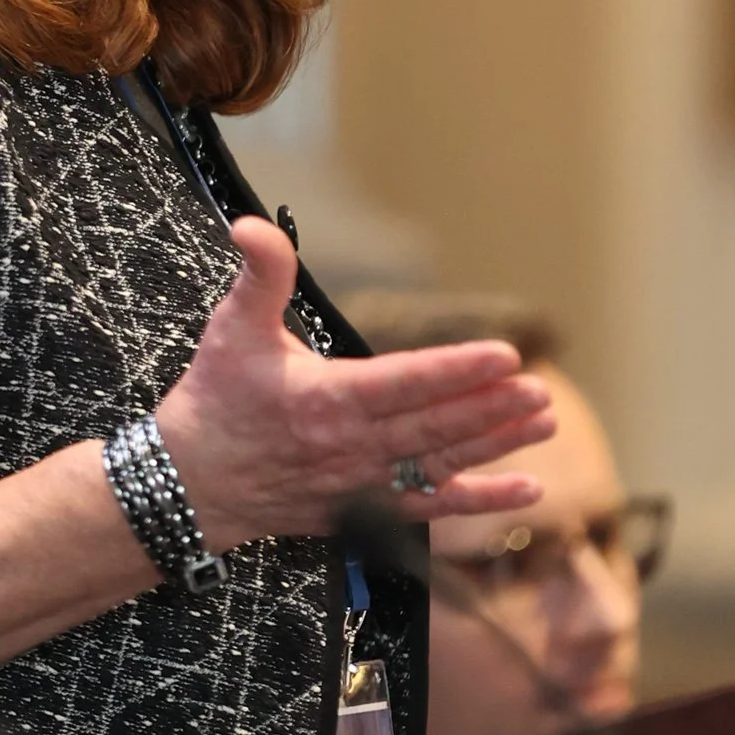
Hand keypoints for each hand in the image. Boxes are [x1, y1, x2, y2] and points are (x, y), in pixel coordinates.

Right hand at [155, 216, 555, 550]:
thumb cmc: (214, 400)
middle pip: (435, 425)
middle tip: (540, 390)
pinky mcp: (364, 509)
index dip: (458, 369)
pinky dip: (481, 500)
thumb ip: (260, 274)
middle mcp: (352, 445)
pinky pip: (432, 506)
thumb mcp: (233, 327)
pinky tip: (526, 489)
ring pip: (442, 462)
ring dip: (496, 443)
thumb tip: (254, 224)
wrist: (190, 484)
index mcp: (326, 398)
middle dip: (492, 407)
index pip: (406, 381)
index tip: (506, 355)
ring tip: (544, 420)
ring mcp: (362, 483)